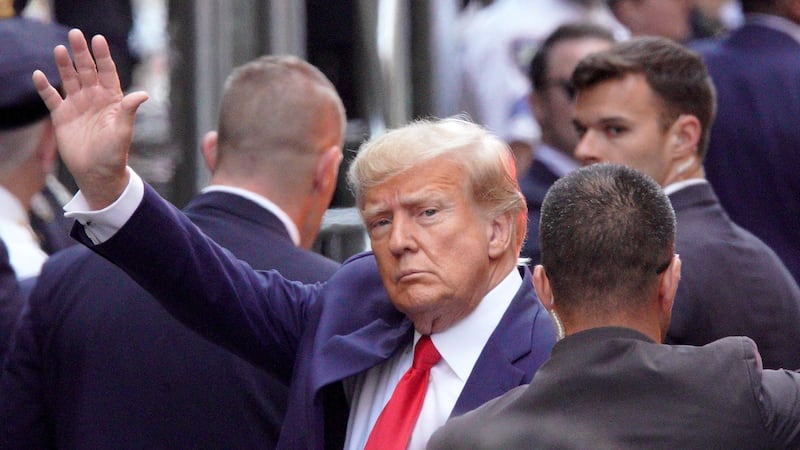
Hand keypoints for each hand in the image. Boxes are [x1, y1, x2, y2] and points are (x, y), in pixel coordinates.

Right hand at [32, 29, 148, 209]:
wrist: (97, 173)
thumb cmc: (114, 154)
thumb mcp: (123, 131)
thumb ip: (128, 110)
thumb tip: (143, 94)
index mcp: (112, 100)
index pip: (107, 72)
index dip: (103, 56)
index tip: (98, 39)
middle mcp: (94, 98)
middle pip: (87, 70)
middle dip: (81, 53)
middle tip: (75, 34)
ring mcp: (77, 106)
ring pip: (69, 79)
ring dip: (64, 65)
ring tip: (59, 49)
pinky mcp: (62, 116)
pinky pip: (51, 98)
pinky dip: (44, 87)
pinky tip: (38, 75)